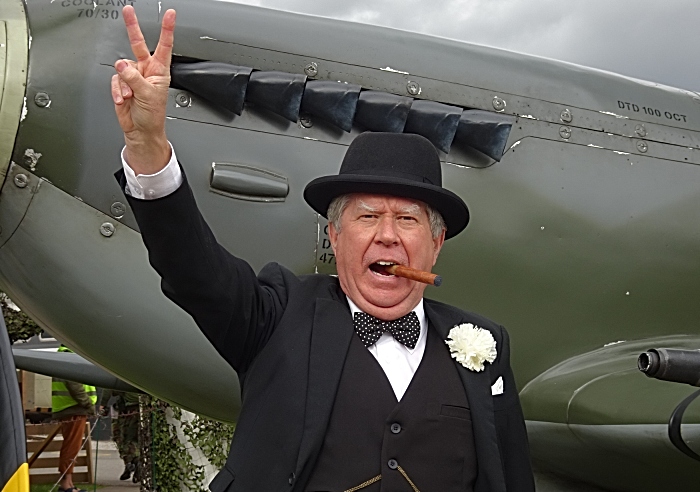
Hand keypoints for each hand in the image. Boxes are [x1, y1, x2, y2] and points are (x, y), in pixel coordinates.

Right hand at [111, 6, 175, 174]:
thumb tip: (122, 64)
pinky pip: (114, 80)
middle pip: (138, 44)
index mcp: (160, 71)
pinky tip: (123, 99)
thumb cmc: (153, 116)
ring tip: (130, 96)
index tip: (171, 15)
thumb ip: (134, 78)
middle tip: (128, 11)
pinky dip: (117, 90)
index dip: (167, 30)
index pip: (164, 46)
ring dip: (124, 83)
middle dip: (132, 27)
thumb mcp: (148, 95)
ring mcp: (133, 76)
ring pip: (122, 68)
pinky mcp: (121, 84)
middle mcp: (146, 71)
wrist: (141, 131)